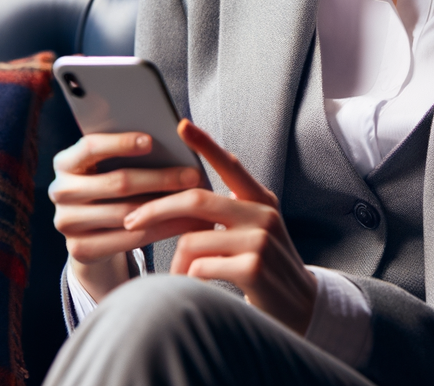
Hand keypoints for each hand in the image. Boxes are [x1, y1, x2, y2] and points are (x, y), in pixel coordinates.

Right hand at [49, 131, 209, 299]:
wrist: (93, 227)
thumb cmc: (112, 181)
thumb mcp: (111, 163)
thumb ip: (131, 151)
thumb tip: (175, 136)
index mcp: (65, 162)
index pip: (90, 147)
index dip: (120, 143)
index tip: (151, 140)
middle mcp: (59, 191)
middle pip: (117, 183)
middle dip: (160, 178)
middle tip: (193, 175)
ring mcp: (66, 223)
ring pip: (127, 213)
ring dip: (167, 207)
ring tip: (196, 200)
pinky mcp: (80, 250)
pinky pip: (129, 239)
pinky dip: (162, 230)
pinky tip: (185, 223)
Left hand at [124, 120, 317, 334]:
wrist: (302, 306)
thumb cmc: (267, 267)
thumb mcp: (256, 230)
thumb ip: (229, 213)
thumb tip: (182, 204)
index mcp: (261, 199)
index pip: (230, 165)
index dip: (205, 144)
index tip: (181, 125)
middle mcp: (262, 213)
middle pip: (197, 201)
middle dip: (157, 209)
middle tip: (131, 220)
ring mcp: (260, 240)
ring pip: (192, 240)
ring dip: (176, 262)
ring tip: (180, 275)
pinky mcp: (254, 268)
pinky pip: (200, 267)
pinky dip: (189, 278)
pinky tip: (197, 286)